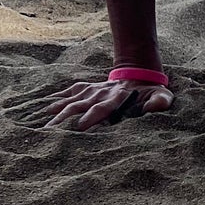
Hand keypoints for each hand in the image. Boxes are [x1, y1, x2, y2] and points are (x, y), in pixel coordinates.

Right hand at [18, 77, 174, 131]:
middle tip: (51, 130)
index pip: (101, 109)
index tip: (79, 127)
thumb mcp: (161, 96)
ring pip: (72, 100)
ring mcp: (93, 90)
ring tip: (43, 122)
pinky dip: (58, 97)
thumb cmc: (151, 92)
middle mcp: (101, 94)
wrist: (140, 74)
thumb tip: (155, 106)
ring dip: (57, 110)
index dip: (91, 117)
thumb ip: (159, 102)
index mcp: (116, 99)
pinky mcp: (88, 88)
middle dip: (66, 118)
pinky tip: (44, 105)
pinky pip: (71, 91)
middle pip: (80, 106)